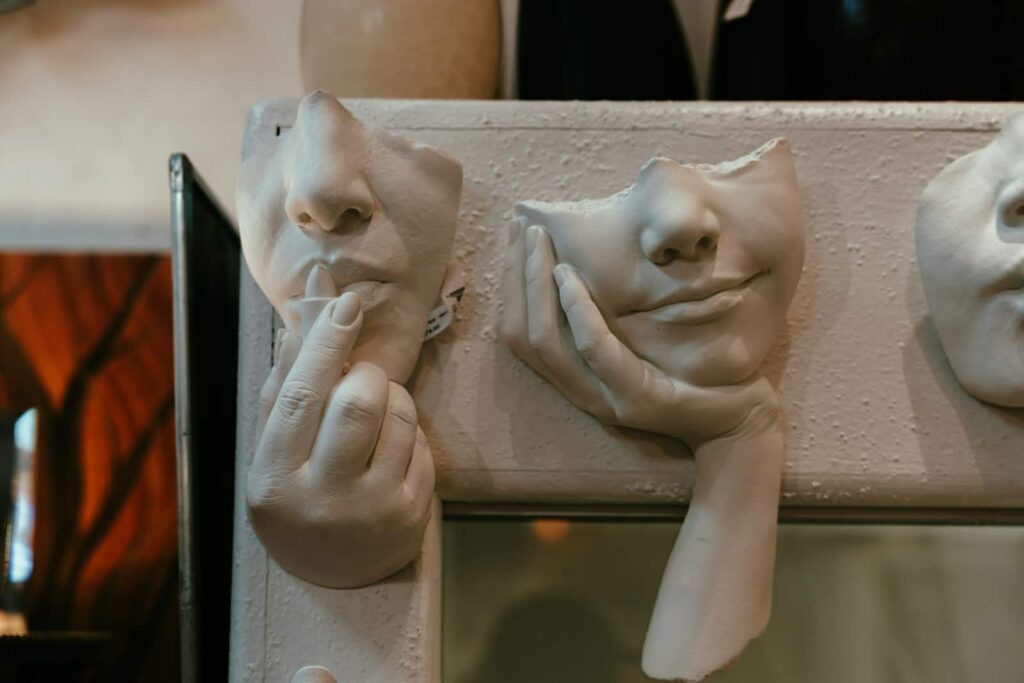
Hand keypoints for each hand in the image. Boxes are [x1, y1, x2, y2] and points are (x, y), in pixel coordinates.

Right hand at [248, 292, 434, 587]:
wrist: (332, 576)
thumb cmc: (297, 495)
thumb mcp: (274, 449)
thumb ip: (284, 385)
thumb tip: (304, 316)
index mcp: (275, 479)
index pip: (302, 396)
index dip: (326, 343)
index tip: (347, 304)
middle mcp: (324, 499)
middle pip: (358, 403)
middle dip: (366, 372)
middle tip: (360, 376)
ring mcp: (374, 510)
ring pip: (400, 416)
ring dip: (392, 395)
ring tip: (374, 411)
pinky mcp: (413, 515)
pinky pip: (423, 443)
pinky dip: (409, 428)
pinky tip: (390, 446)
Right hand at [502, 222, 777, 448]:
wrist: (737, 423)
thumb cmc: (692, 373)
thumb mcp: (641, 342)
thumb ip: (612, 317)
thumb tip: (591, 260)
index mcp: (576, 378)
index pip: (518, 332)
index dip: (512, 285)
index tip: (517, 238)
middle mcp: (580, 391)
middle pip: (522, 335)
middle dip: (518, 277)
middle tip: (523, 228)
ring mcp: (604, 399)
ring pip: (547, 342)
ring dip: (538, 286)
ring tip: (541, 244)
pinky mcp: (635, 400)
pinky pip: (596, 349)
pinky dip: (578, 311)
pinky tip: (570, 277)